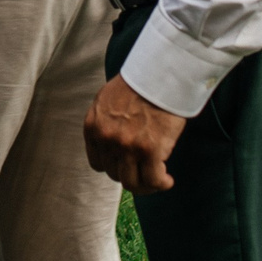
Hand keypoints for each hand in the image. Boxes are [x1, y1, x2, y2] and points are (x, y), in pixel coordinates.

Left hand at [83, 75, 185, 193]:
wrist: (159, 75)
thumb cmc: (138, 84)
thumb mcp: (107, 101)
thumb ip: (105, 123)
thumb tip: (110, 143)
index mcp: (93, 127)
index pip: (97, 163)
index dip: (114, 167)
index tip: (126, 166)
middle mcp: (107, 139)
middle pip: (115, 174)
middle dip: (130, 174)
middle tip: (145, 171)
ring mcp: (128, 147)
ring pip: (133, 183)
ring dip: (146, 185)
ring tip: (158, 179)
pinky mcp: (150, 151)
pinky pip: (154, 180)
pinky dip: (162, 184)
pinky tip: (168, 180)